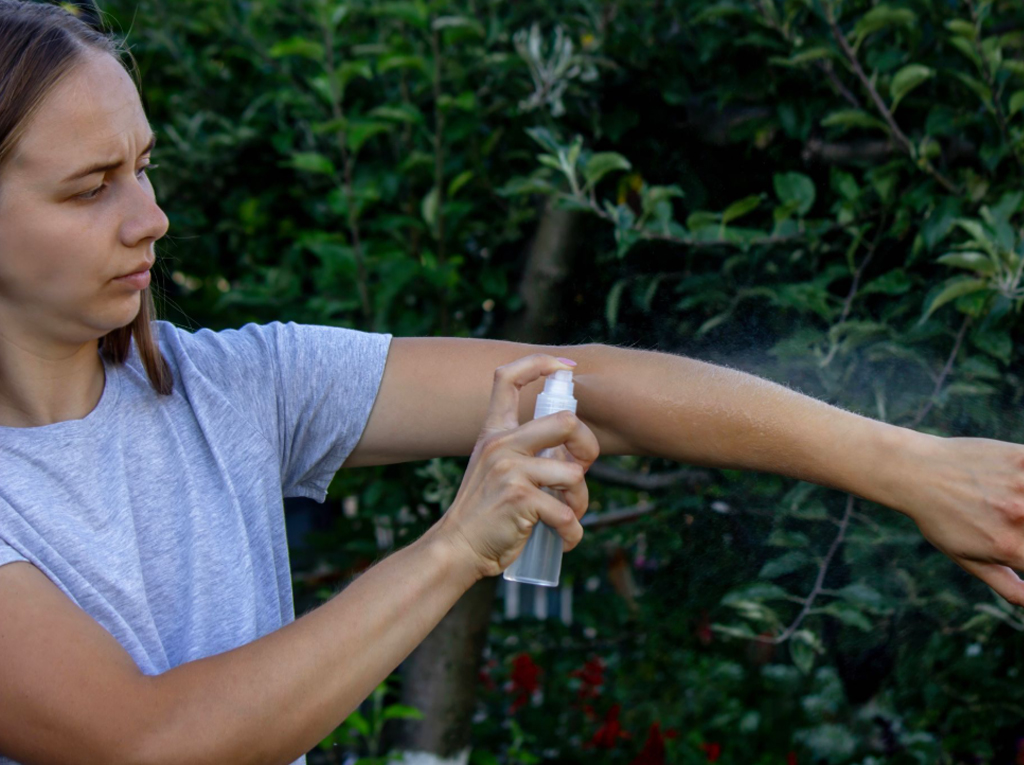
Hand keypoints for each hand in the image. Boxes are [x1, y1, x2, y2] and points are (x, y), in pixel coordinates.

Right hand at [431, 354, 600, 581]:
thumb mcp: (494, 468)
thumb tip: (574, 448)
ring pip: (574, 474)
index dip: (540, 363)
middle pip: (566, 421)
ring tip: (568, 517)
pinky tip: (564, 539)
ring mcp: (510, 470)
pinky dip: (573, 532)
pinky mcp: (520, 499)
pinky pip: (566, 512)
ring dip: (580, 502)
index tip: (566, 368)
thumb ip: (524, 451)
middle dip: (588, 447)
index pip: (507, 377)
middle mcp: (500, 444)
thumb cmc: (485, 513)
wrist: (457, 548)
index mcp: (494, 432)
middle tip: (582, 470)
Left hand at [894, 432, 1023, 604]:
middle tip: (1018, 520)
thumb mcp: (968, 559)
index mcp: (1011, 548)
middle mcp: (1020, 517)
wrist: (915, 472)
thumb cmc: (940, 519)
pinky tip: (1021, 484)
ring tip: (1019, 508)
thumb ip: (1008, 586)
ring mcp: (1022, 485)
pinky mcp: (1021, 457)